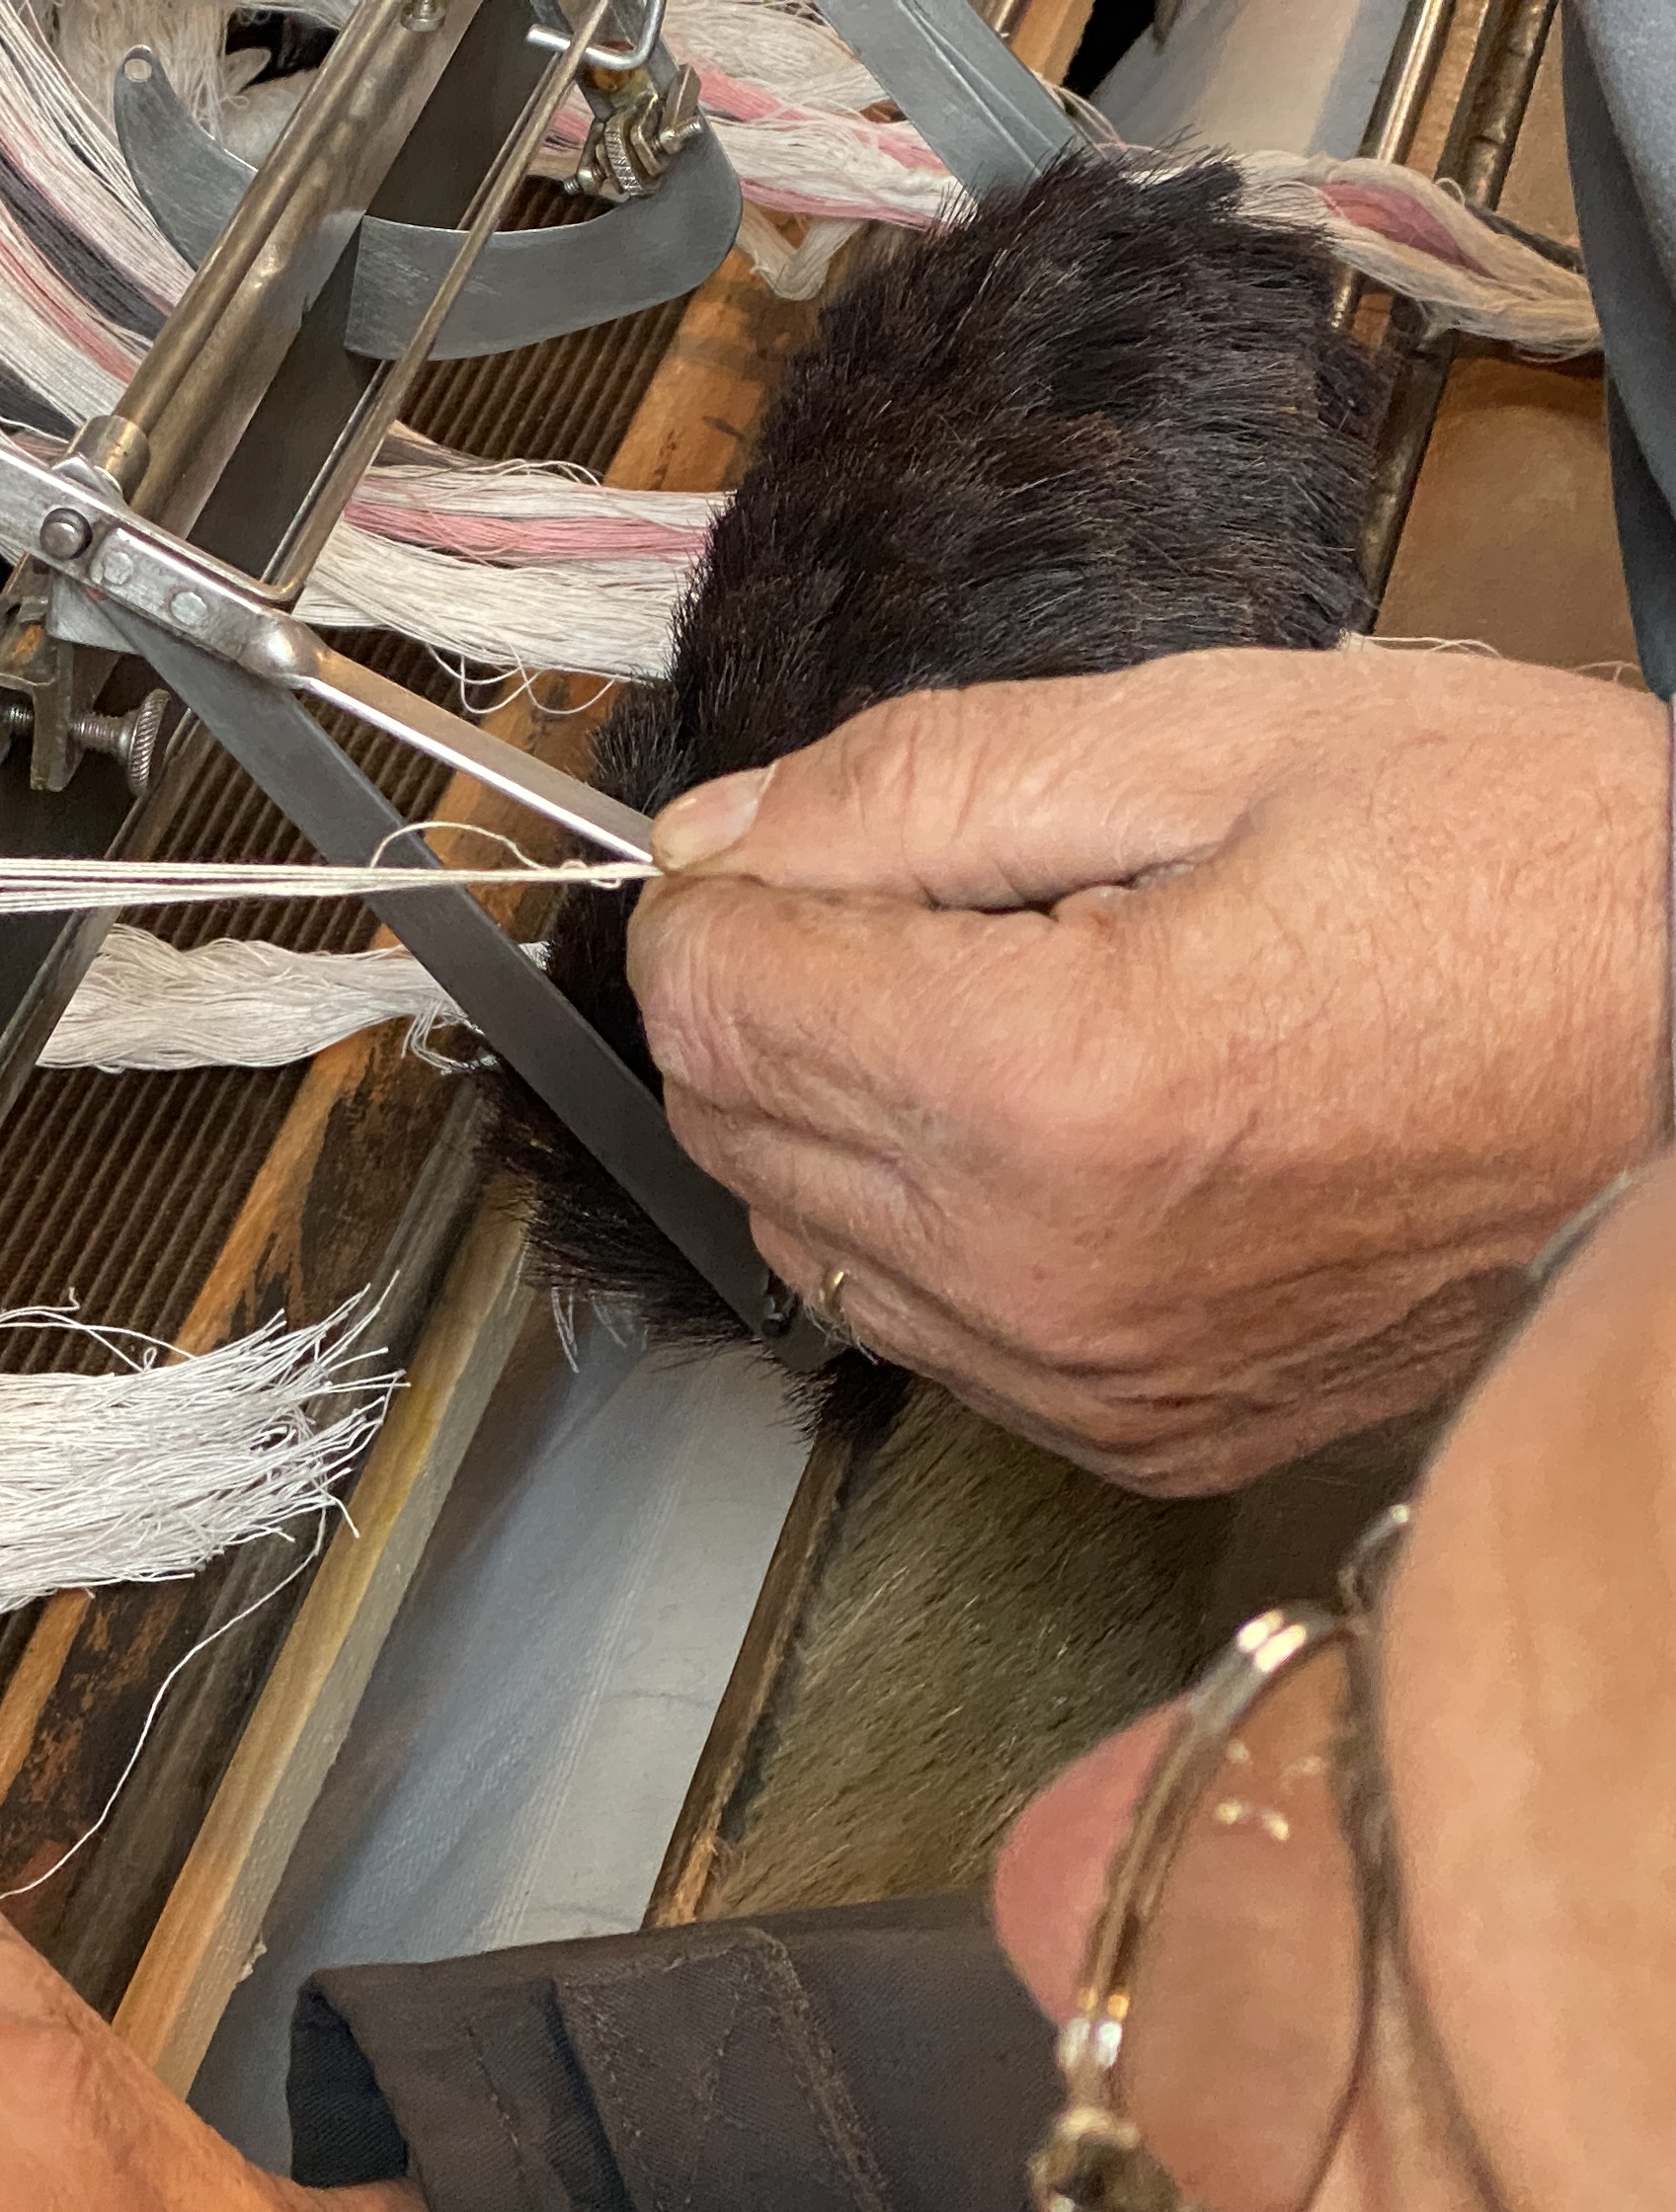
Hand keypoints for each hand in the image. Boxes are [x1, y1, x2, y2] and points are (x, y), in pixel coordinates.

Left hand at [629, 644, 1668, 1495]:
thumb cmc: (1541, 884)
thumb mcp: (1232, 738)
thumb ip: (925, 783)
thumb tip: (715, 836)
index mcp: (1051, 1083)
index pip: (709, 1000)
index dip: (732, 897)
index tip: (814, 848)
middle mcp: (1038, 1269)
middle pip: (727, 1119)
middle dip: (785, 996)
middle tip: (951, 907)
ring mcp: (1087, 1377)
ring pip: (801, 1231)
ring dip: (851, 1113)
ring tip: (1036, 1010)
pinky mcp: (1137, 1435)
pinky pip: (922, 1325)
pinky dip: (938, 1220)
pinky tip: (1074, 1129)